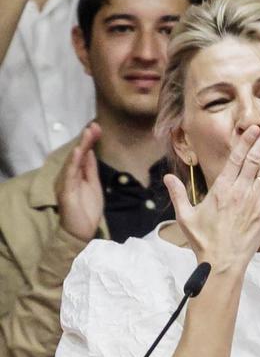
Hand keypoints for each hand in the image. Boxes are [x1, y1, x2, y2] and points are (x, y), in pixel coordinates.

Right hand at [56, 123, 103, 241]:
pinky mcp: (66, 192)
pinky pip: (69, 176)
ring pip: (73, 162)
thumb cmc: (86, 209)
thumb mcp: (92, 184)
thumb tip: (90, 151)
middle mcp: (68, 176)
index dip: (89, 141)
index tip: (97, 127)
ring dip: (80, 147)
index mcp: (75, 174)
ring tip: (87, 133)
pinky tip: (78, 152)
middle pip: (77, 155)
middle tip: (94, 125)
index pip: (83, 154)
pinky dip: (73, 164)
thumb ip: (90, 169)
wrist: (81, 231)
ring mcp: (66, 183)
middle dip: (86, 140)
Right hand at [163, 122, 259, 272]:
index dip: (246, 141)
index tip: (254, 128)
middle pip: (253, 159)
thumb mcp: (185, 216)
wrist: (222, 262)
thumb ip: (178, 194)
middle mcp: (239, 191)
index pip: (236, 159)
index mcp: (221, 189)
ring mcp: (254, 201)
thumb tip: (166, 178)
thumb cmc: (204, 241)